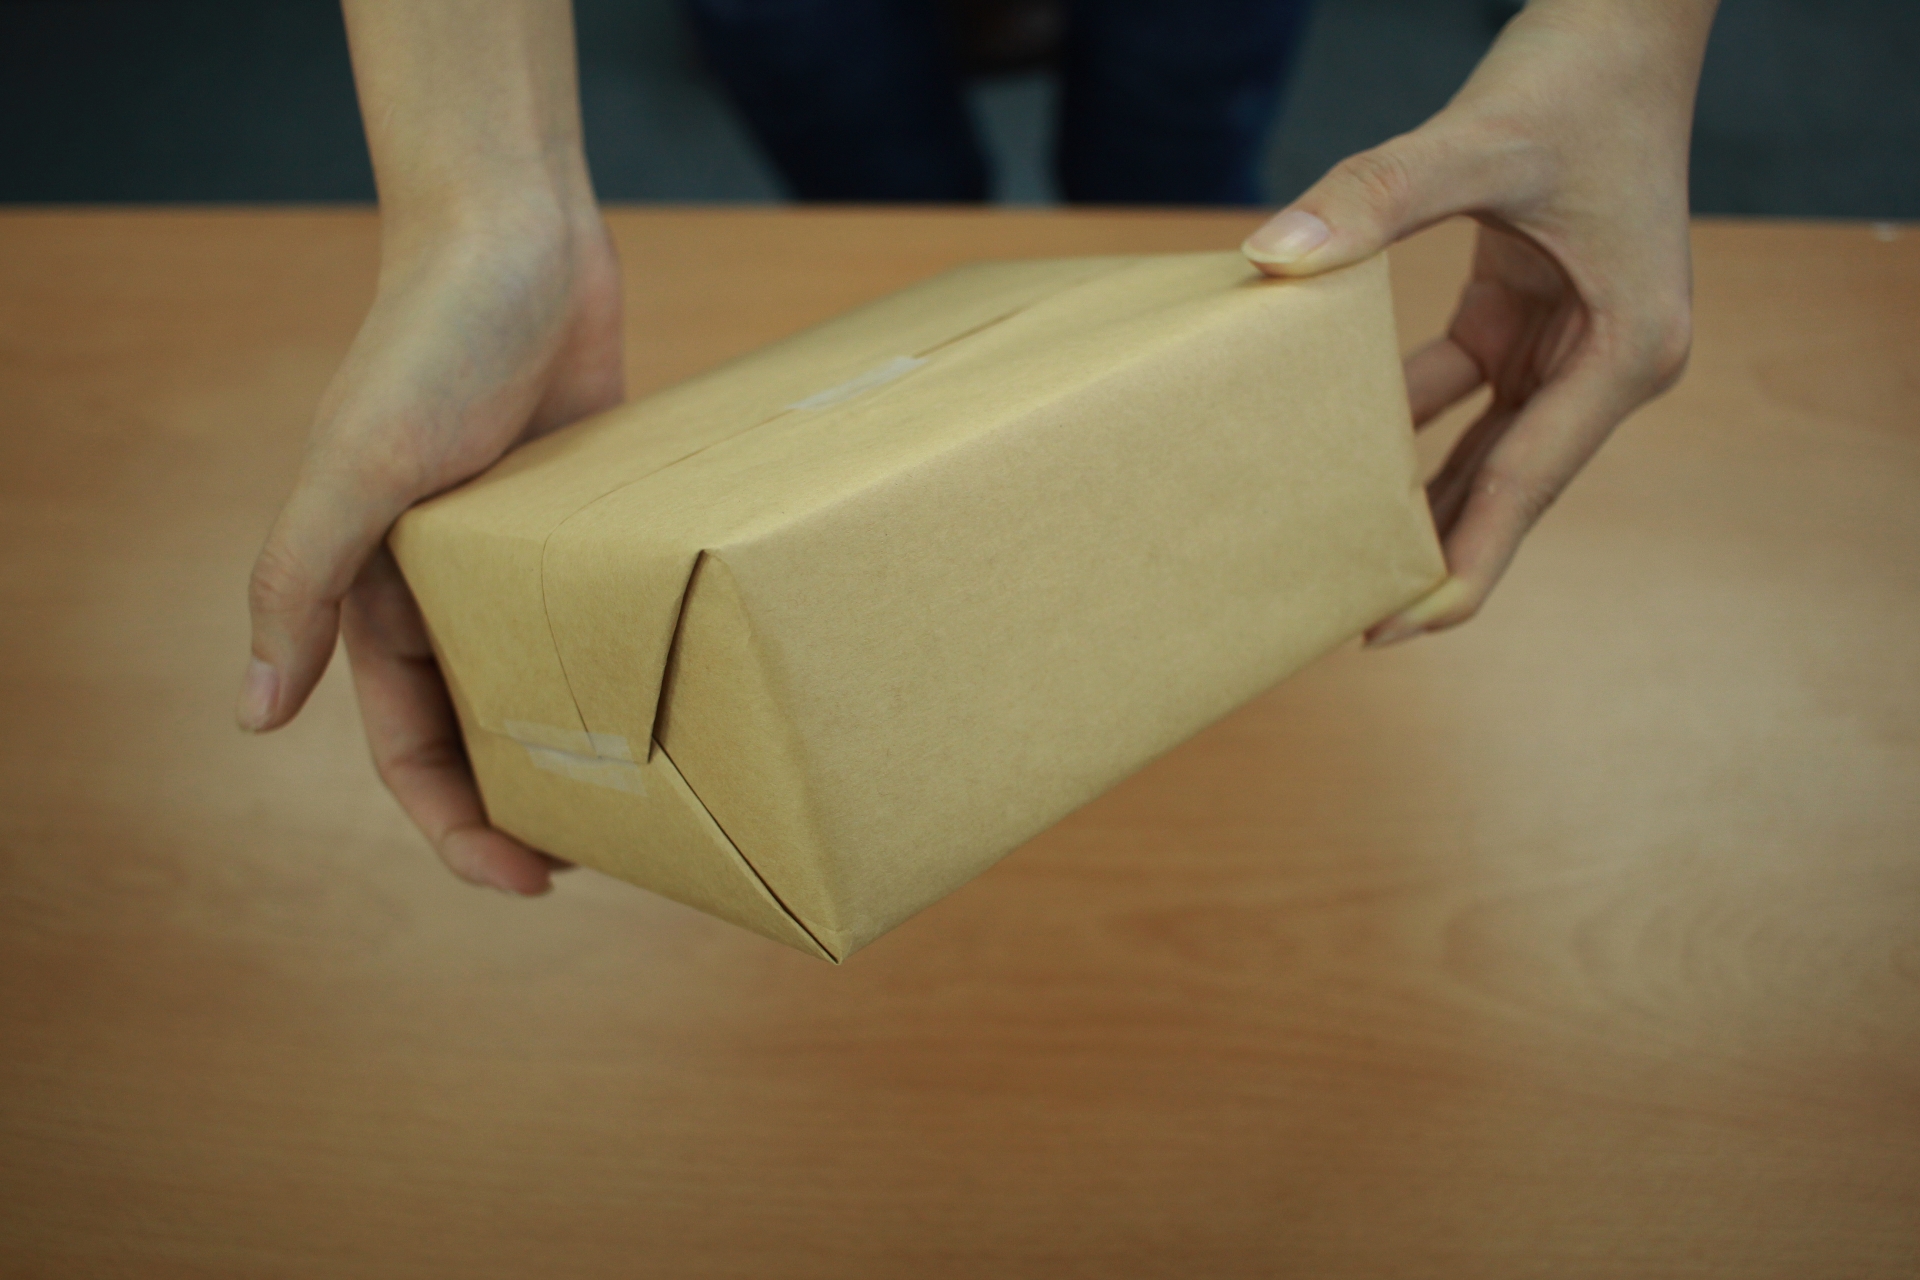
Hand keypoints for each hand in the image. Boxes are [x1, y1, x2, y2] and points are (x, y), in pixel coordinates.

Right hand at [239, 203, 623, 893]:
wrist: (519, 234)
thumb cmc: (431, 343)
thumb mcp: (359, 469)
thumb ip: (301, 584)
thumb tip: (250, 712)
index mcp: (378, 592)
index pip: (410, 744)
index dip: (454, 821)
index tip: (526, 879)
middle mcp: (446, 585)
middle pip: (484, 726)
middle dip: (527, 802)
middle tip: (604, 856)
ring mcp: (519, 553)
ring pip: (546, 675)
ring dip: (583, 742)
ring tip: (650, 800)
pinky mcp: (584, 514)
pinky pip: (601, 606)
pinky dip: (629, 656)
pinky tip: (683, 692)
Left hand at [1243, 0, 1716, 644]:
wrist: (1626, 22)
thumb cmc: (1581, 78)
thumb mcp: (1478, 142)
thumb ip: (1376, 197)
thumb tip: (1272, 254)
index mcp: (1624, 352)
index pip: (1527, 483)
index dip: (1461, 563)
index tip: (1395, 626)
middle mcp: (1607, 363)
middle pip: (1507, 486)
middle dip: (1433, 553)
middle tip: (1347, 620)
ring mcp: (1570, 343)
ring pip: (1481, 449)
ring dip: (1413, 494)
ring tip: (1335, 555)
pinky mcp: (1528, 315)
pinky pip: (1458, 390)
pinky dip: (1402, 417)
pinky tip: (1333, 448)